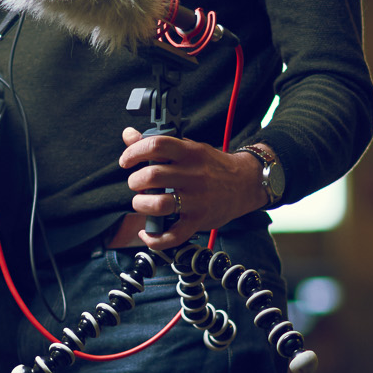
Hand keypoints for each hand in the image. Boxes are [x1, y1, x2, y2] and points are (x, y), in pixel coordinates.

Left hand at [119, 127, 268, 251]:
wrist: (246, 183)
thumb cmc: (212, 165)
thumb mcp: (189, 148)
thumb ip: (159, 143)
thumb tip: (128, 134)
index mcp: (190, 152)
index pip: (156, 145)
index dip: (134, 152)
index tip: (126, 160)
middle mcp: (193, 175)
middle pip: (152, 176)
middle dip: (135, 181)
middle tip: (136, 184)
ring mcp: (197, 199)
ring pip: (159, 204)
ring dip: (141, 205)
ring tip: (141, 203)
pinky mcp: (199, 220)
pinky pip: (173, 235)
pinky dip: (155, 238)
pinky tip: (147, 232)